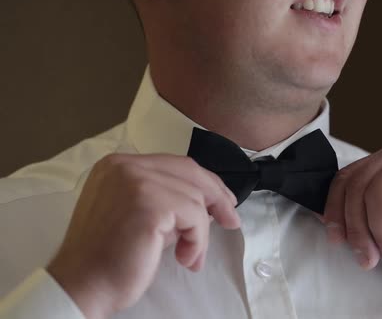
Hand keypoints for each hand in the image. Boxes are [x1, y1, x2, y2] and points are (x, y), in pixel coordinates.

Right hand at [47, 154, 239, 318]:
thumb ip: (168, 203)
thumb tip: (207, 205)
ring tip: (189, 256)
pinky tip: (185, 258)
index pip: (175, 164)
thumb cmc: (109, 258)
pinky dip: (197, 240)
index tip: (223, 200)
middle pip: (189, 171)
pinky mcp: (149, 202)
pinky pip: (194, 217)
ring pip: (195, 198)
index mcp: (117, 166)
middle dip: (216, 196)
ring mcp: (135, 181)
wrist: (82, 286)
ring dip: (200, 232)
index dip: (205, 182)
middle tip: (231, 220)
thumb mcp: (140, 217)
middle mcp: (124, 166)